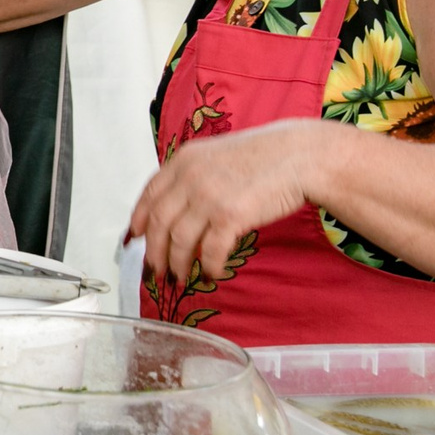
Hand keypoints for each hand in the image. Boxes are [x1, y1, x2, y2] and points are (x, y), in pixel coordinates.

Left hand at [129, 119, 337, 289]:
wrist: (300, 155)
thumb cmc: (265, 156)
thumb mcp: (216, 155)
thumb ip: (193, 176)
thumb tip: (176, 207)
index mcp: (184, 160)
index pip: (149, 194)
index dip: (139, 220)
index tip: (134, 239)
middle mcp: (190, 177)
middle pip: (159, 222)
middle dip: (153, 252)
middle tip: (155, 271)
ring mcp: (208, 196)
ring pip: (179, 241)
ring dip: (177, 265)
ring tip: (179, 278)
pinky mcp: (230, 216)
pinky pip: (209, 251)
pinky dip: (207, 267)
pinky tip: (210, 274)